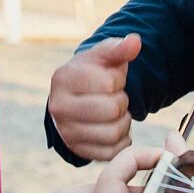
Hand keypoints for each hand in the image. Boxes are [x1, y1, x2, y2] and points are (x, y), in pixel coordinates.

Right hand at [47, 33, 140, 161]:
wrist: (75, 98)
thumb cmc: (92, 74)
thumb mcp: (103, 57)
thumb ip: (119, 48)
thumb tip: (135, 42)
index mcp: (63, 78)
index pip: (109, 83)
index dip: (118, 80)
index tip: (111, 79)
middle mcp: (58, 107)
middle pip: (112, 110)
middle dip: (122, 101)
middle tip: (115, 97)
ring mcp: (66, 132)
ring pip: (114, 133)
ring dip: (124, 121)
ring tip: (116, 112)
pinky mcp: (78, 151)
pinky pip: (112, 151)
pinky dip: (121, 140)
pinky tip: (114, 127)